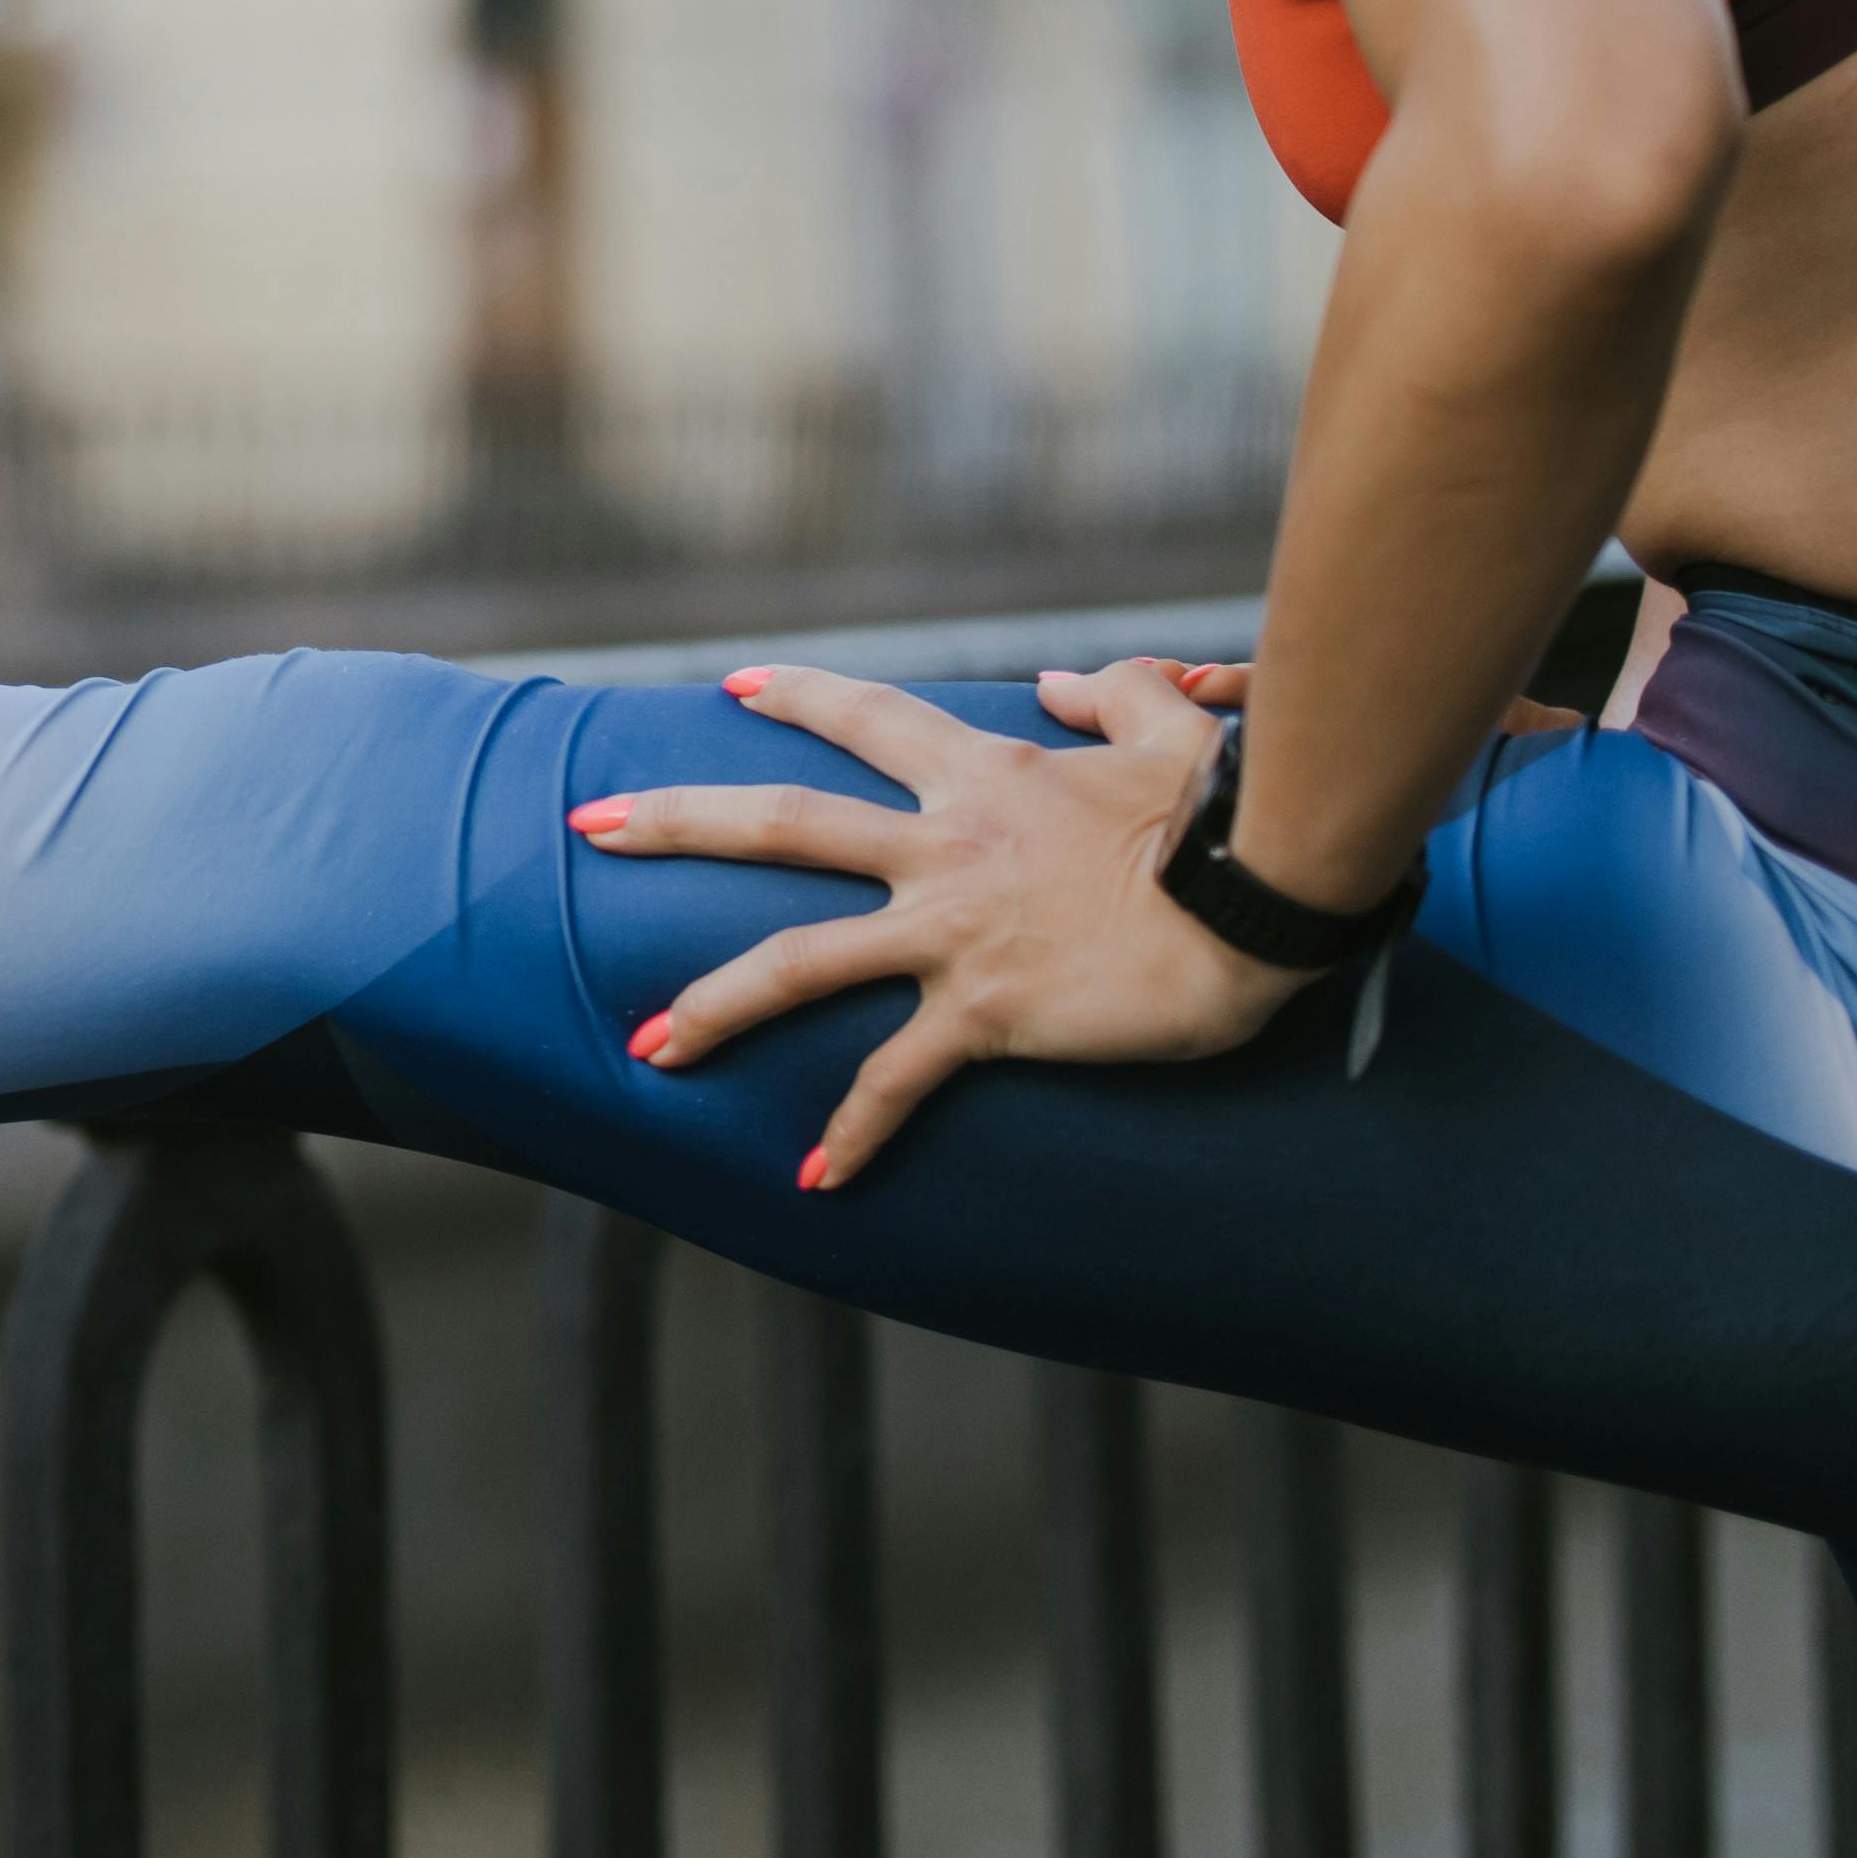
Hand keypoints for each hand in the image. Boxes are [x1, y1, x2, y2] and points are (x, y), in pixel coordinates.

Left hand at [572, 659, 1313, 1190]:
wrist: (1266, 897)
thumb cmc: (1232, 812)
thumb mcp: (1171, 725)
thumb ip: (1110, 691)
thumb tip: (1065, 678)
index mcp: (983, 774)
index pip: (867, 719)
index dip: (800, 698)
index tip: (738, 688)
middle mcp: (945, 845)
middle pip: (779, 823)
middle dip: (674, 823)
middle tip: (589, 827)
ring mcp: (954, 930)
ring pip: (800, 963)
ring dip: (713, 1005)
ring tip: (643, 1045)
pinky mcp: (987, 1011)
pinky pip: (898, 1079)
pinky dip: (854, 1132)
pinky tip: (814, 1178)